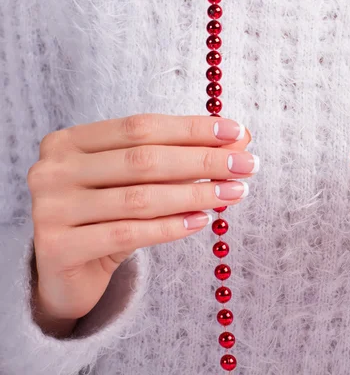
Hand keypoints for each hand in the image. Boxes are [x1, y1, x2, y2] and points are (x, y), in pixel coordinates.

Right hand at [28, 114, 256, 335]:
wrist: (66, 273)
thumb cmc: (107, 218)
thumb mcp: (140, 184)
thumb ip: (181, 159)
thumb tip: (241, 138)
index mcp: (70, 142)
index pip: (140, 127)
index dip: (191, 128)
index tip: (237, 132)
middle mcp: (52, 169)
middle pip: (142, 159)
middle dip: (203, 160)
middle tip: (247, 164)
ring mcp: (50, 208)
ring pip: (140, 198)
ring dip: (196, 195)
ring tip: (235, 193)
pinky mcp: (57, 247)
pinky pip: (128, 234)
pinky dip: (171, 227)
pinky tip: (203, 222)